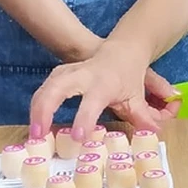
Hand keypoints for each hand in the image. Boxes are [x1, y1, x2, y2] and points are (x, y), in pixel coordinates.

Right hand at [30, 48, 180, 138]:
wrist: (124, 49)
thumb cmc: (131, 76)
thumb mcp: (140, 97)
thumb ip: (146, 117)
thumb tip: (152, 136)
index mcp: (104, 82)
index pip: (92, 102)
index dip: (84, 119)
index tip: (78, 138)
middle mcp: (83, 76)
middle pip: (57, 87)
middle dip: (45, 109)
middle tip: (39, 134)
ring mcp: (69, 72)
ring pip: (46, 87)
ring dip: (36, 109)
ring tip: (35, 135)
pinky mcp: (60, 74)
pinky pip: (44, 89)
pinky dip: (37, 105)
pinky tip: (35, 122)